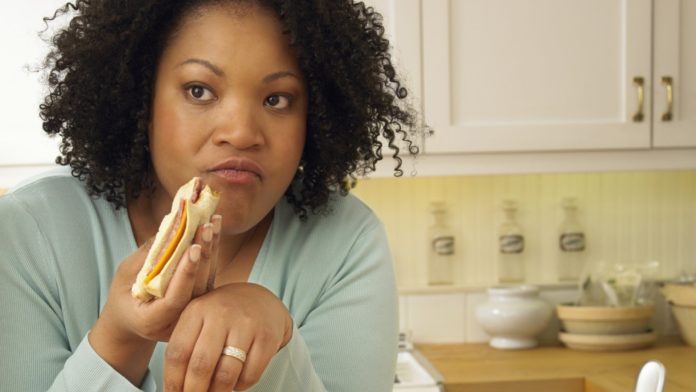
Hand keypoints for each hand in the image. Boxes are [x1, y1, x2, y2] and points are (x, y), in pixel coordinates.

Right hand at [88, 215, 221, 384]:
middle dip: (203, 253)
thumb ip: (146, 258)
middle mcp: (178, 320)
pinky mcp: (202, 300)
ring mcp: (193, 313)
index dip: (186, 272)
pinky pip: (209, 275)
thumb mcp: (125, 276)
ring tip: (214, 220)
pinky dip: (211, 251)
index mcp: (153, 321)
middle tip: (207, 225)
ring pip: (208, 279)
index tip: (193, 247)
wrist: (131, 322)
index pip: (176, 299)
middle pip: (198, 287)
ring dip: (212, 248)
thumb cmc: (124, 297)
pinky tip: (214, 230)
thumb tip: (169, 229)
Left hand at [163, 283, 293, 391]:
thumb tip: (174, 386)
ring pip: (226, 374)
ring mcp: (246, 324)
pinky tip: (236, 381)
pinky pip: (250, 374)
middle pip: (201, 365)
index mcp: (197, 310)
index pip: (177, 353)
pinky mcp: (267, 336)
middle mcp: (221, 314)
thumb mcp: (198, 318)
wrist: (261, 298)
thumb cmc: (224, 314)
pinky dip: (240, 386)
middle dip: (194, 391)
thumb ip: (184, 345)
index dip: (173, 381)